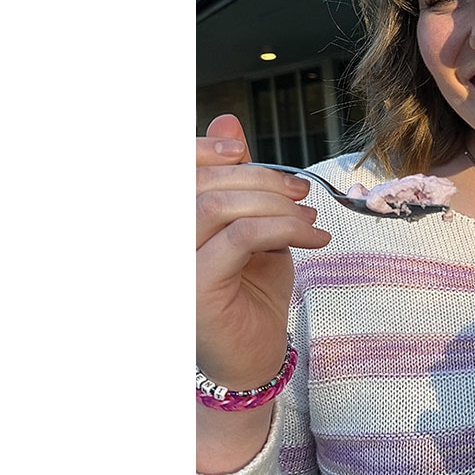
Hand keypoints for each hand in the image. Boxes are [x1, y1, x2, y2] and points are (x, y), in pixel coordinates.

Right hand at [196, 114, 329, 396]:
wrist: (256, 354)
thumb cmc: (250, 289)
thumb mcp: (248, 222)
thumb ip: (235, 177)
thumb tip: (227, 120)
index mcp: (168, 224)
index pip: (171, 171)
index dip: (201, 149)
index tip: (241, 149)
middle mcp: (160, 244)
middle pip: (202, 185)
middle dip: (260, 178)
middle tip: (301, 190)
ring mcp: (172, 267)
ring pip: (218, 207)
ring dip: (275, 204)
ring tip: (309, 216)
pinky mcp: (195, 289)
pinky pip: (241, 238)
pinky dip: (284, 229)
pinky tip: (314, 238)